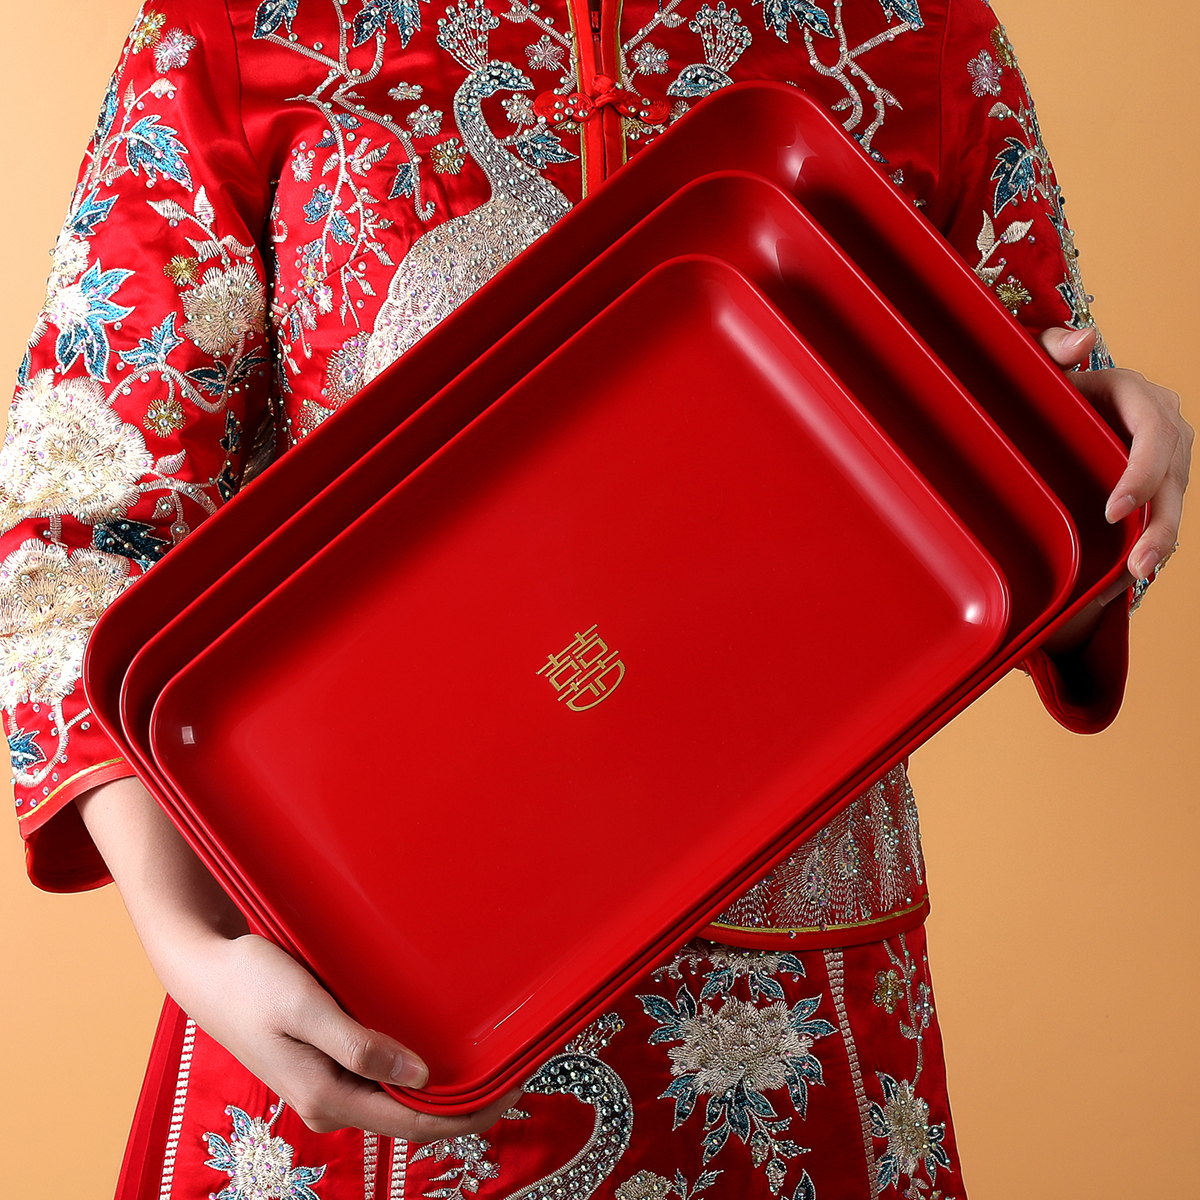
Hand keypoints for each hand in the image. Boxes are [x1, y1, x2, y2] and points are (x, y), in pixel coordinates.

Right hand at [78, 777, 518, 1139]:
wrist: (204, 969)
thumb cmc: (250, 982)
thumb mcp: (305, 1006)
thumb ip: (359, 1043)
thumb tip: (418, 1075)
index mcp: (330, 1097)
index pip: (417, 1124)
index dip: (472, 1113)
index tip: (514, 1087)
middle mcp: (332, 1099)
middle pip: (414, 1116)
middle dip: (466, 1102)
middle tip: (515, 1068)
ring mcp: (328, 1082)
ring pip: (399, 1096)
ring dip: (443, 1085)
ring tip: (487, 1057)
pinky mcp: (326, 1061)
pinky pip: (382, 1074)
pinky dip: (415, 1067)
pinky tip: (436, 1043)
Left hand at [1039, 326, 1191, 603]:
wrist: (1048, 407)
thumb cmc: (1041, 386)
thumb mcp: (1039, 365)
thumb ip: (1053, 348)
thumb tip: (1084, 339)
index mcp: (1136, 394)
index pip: (1154, 433)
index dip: (1141, 473)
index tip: (1114, 511)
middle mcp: (1162, 422)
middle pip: (1173, 473)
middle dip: (1159, 522)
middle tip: (1136, 563)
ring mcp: (1166, 453)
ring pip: (1175, 497)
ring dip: (1162, 539)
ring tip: (1139, 574)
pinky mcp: (1160, 478)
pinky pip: (1164, 509)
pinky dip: (1154, 539)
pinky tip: (1137, 570)